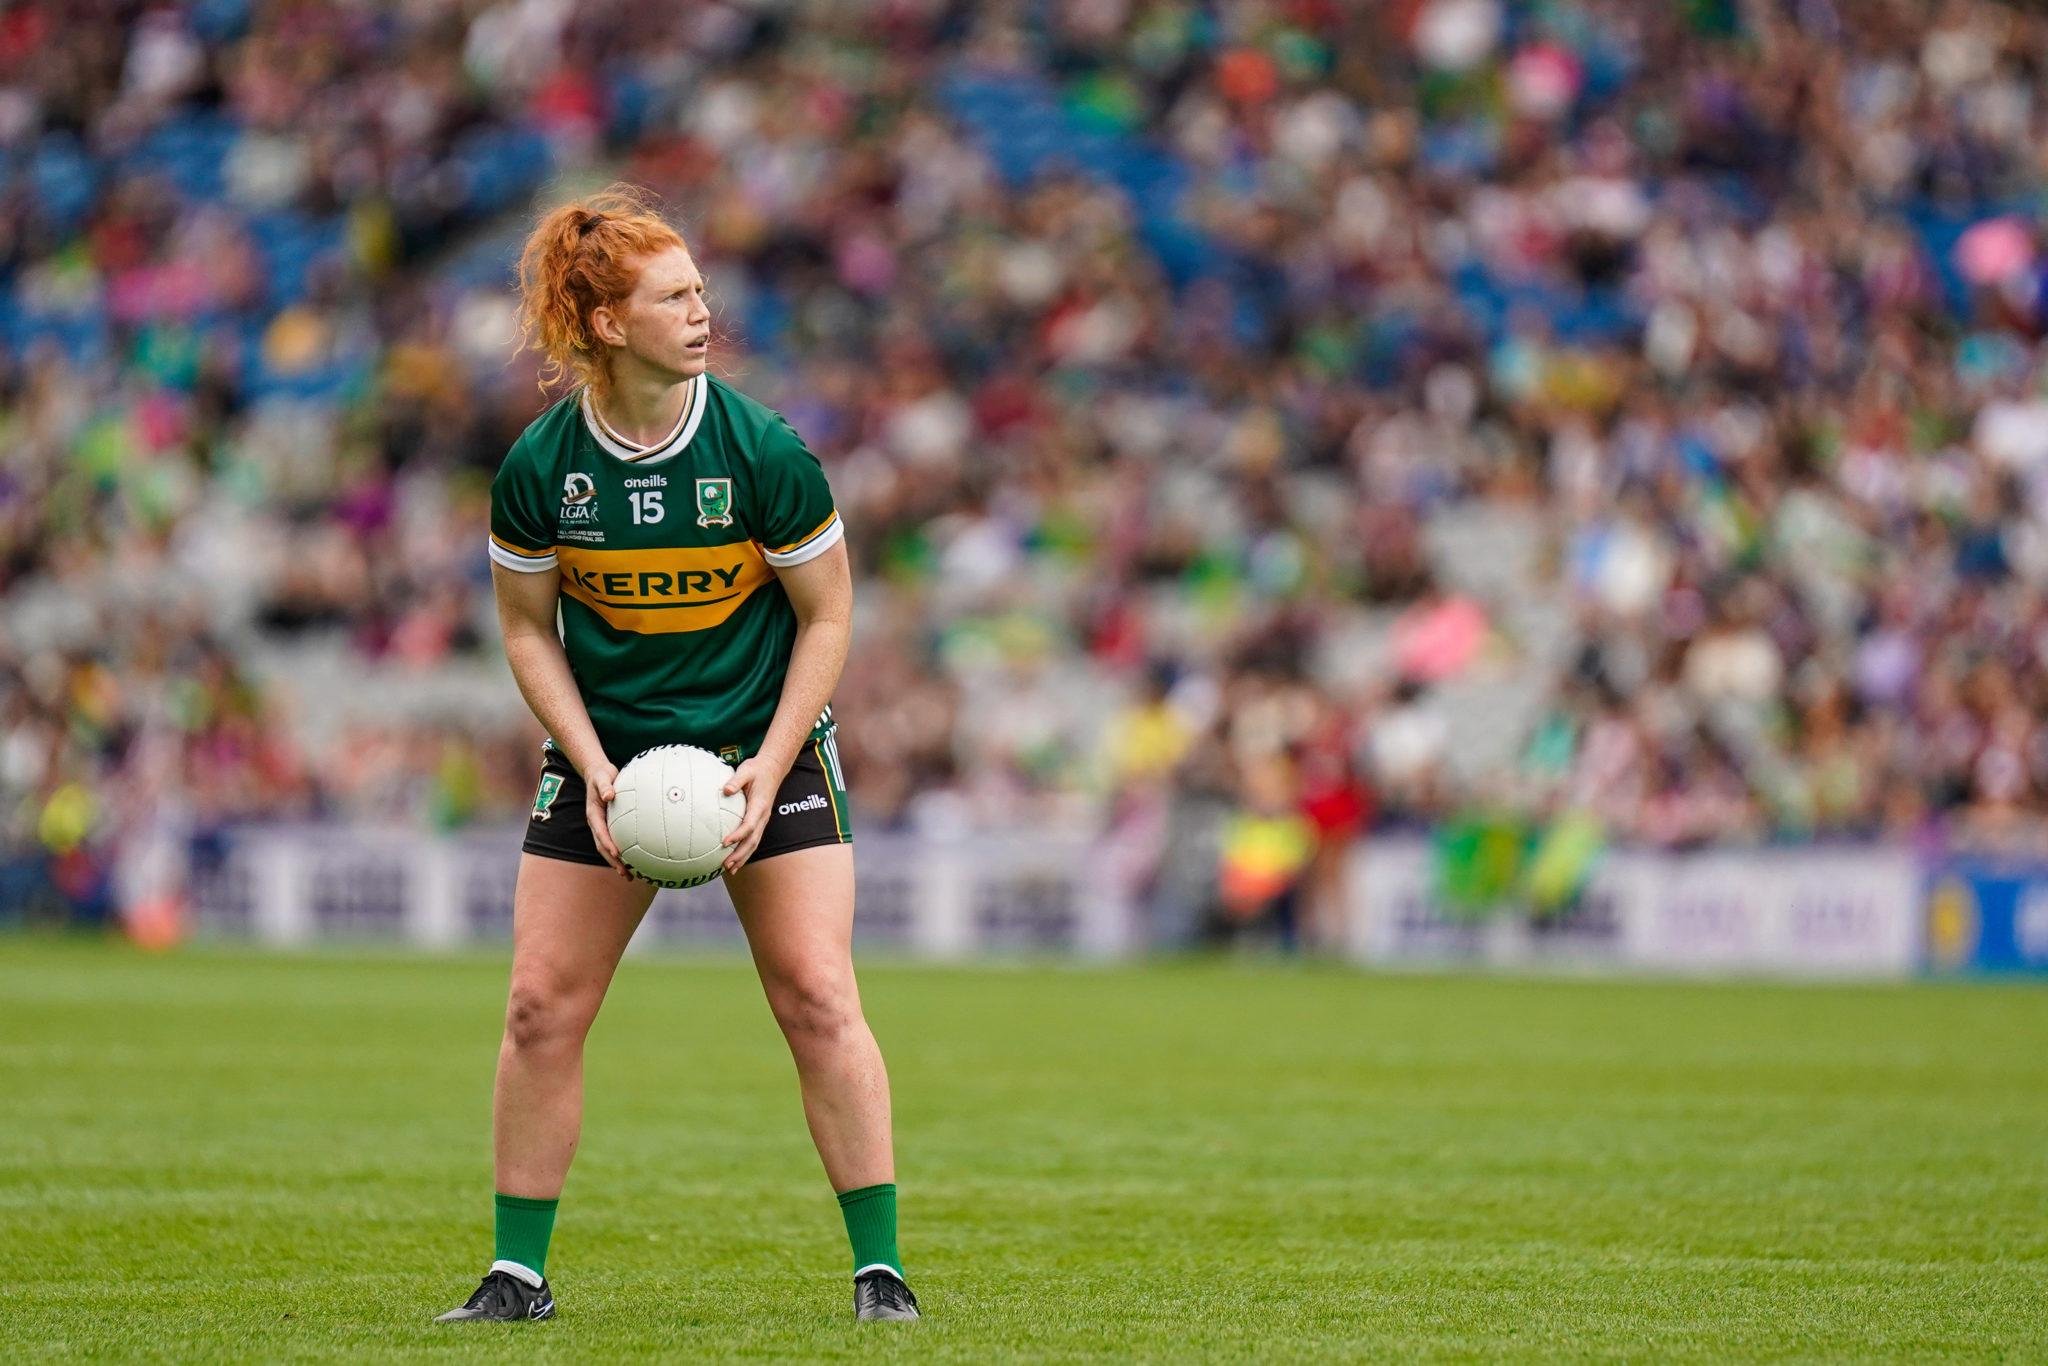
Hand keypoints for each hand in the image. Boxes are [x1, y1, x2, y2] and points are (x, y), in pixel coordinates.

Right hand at [580, 758, 634, 879]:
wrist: (598, 774)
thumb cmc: (602, 775)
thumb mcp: (602, 777)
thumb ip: (605, 786)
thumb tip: (610, 794)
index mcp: (593, 814)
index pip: (600, 832)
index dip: (608, 844)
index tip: (617, 853)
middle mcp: (596, 824)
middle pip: (603, 847)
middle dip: (613, 861)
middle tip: (625, 873)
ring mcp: (602, 826)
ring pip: (608, 848)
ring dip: (617, 862)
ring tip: (629, 876)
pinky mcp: (610, 825)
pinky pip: (616, 841)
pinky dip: (623, 853)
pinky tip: (636, 860)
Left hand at [720, 752, 789, 873]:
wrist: (773, 768)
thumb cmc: (757, 768)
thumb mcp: (746, 770)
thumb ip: (736, 780)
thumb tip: (725, 789)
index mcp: (759, 805)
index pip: (749, 824)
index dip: (738, 835)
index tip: (724, 843)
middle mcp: (763, 816)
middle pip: (752, 840)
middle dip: (740, 855)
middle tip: (726, 865)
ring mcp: (763, 820)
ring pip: (754, 843)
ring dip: (743, 857)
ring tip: (730, 869)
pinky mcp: (759, 820)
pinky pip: (753, 839)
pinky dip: (745, 851)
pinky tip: (735, 859)